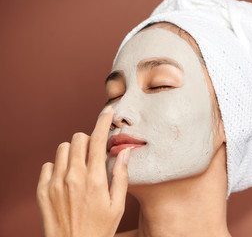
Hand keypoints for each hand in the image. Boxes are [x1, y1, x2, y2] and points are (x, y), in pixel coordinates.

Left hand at [37, 106, 129, 236]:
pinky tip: (66, 179)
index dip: (104, 121)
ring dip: (74, 151)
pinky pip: (48, 164)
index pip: (98, 140)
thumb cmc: (98, 229)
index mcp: (94, 180)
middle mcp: (72, 177)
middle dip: (88, 139)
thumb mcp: (117, 205)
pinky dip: (58, 166)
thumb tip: (124, 151)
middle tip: (94, 152)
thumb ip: (120, 175)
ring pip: (63, 148)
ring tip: (80, 167)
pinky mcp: (43, 190)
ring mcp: (55, 183)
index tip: (108, 111)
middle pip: (78, 138)